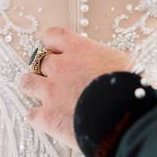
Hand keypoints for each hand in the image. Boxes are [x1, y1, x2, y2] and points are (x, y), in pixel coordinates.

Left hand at [20, 27, 131, 150]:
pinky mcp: (48, 117)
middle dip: (45, 68)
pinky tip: (46, 120)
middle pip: (39, 61)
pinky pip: (31, 115)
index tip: (56, 50)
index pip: (54, 36)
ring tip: (40, 94)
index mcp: (79, 50)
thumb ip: (105, 60)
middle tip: (55, 77)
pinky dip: (37, 117)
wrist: (122, 117)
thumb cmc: (128, 88)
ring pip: (27, 83)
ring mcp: (51, 92)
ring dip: (32, 86)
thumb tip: (106, 63)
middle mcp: (60, 67)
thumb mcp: (122, 63)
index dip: (53, 44)